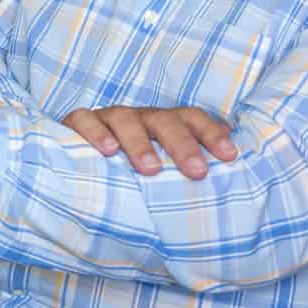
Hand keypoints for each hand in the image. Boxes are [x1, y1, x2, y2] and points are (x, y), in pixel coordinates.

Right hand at [62, 105, 236, 179]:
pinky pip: (85, 120)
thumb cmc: (132, 173)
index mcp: (164, 125)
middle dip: (182, 144)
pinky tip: (107, 151)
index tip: (229, 157)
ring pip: (126, 119)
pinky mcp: (78, 123)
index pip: (193, 119)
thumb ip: (188, 175)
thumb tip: (230, 189)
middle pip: (164, 120)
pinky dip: (96, 132)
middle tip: (197, 171)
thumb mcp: (164, 173)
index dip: (211, 134)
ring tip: (150, 169)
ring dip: (140, 142)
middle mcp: (139, 118)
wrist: (81, 167)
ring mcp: (108, 118)